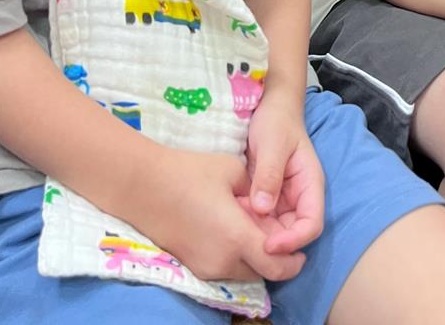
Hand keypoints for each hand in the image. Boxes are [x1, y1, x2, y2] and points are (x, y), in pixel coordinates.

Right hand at [126, 144, 305, 282]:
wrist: (144, 186)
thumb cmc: (190, 173)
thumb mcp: (233, 170)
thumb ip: (257, 189)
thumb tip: (265, 201)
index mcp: (238, 237)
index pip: (277, 265)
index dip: (293, 262)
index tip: (300, 251)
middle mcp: (224, 261)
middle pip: (262, 273)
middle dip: (274, 258)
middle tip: (276, 236)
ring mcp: (206, 267)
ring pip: (242, 272)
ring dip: (253, 257)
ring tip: (250, 228)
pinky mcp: (192, 266)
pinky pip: (223, 268)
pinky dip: (234, 256)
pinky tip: (228, 229)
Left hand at [242, 91, 324, 256]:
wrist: (268, 108)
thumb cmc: (276, 121)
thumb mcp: (272, 144)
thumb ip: (269, 174)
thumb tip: (263, 208)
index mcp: (309, 185)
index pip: (312, 225)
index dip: (294, 241)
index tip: (268, 246)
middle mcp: (298, 197)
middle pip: (291, 233)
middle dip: (270, 240)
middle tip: (243, 237)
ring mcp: (282, 199)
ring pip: (273, 228)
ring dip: (256, 231)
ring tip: (234, 223)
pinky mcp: (265, 197)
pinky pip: (259, 218)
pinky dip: (246, 220)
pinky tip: (230, 213)